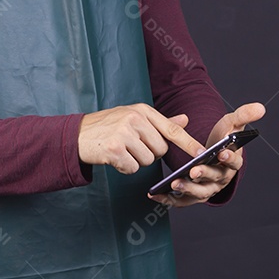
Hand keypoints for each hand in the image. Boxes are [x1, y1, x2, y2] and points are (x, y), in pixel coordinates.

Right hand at [78, 104, 201, 174]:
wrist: (77, 135)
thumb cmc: (108, 126)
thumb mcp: (134, 117)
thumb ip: (160, 122)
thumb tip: (185, 120)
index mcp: (142, 110)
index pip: (171, 129)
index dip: (188, 142)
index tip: (202, 153)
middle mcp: (134, 118)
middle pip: (160, 150)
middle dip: (149, 153)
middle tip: (131, 146)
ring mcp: (123, 133)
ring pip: (147, 161)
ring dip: (136, 161)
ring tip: (121, 150)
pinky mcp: (114, 148)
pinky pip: (132, 168)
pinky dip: (124, 167)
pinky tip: (113, 158)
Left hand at [149, 102, 265, 207]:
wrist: (212, 154)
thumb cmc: (223, 139)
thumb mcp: (232, 124)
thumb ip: (244, 116)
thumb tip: (260, 107)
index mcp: (233, 162)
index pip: (235, 162)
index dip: (229, 158)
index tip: (222, 152)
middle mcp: (222, 178)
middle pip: (214, 178)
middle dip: (204, 174)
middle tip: (194, 170)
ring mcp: (208, 188)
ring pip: (199, 192)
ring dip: (187, 188)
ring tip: (174, 183)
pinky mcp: (193, 196)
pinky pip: (182, 201)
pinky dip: (169, 199)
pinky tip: (155, 194)